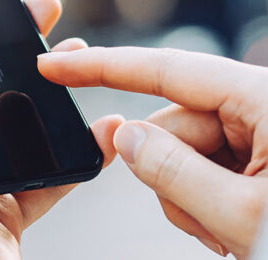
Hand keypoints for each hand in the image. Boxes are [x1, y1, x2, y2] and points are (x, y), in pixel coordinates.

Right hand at [38, 46, 267, 257]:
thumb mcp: (243, 215)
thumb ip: (172, 171)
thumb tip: (124, 137)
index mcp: (261, 96)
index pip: (165, 70)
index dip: (100, 66)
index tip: (53, 65)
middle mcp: (259, 104)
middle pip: (174, 123)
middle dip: (170, 175)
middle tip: (208, 224)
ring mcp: (261, 129)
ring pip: (184, 149)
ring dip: (189, 196)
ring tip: (226, 234)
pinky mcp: (261, 153)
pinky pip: (205, 164)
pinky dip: (206, 199)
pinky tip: (232, 228)